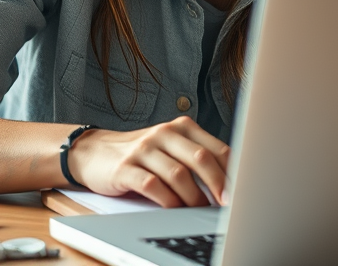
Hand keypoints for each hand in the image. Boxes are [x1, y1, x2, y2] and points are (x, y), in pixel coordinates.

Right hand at [66, 116, 229, 207]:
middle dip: (218, 184)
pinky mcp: (126, 168)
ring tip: (200, 211)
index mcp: (181, 127)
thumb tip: (230, 184)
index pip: (215, 147)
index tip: (242, 192)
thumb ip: (196, 158)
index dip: (232, 171)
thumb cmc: (142, 155)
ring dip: (193, 197)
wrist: (95, 153)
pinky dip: (168, 201)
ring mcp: (144, 149)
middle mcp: (164, 133)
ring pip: (178, 174)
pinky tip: (174, 209)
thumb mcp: (170, 149)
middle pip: (200, 158)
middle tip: (227, 204)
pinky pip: (153, 186)